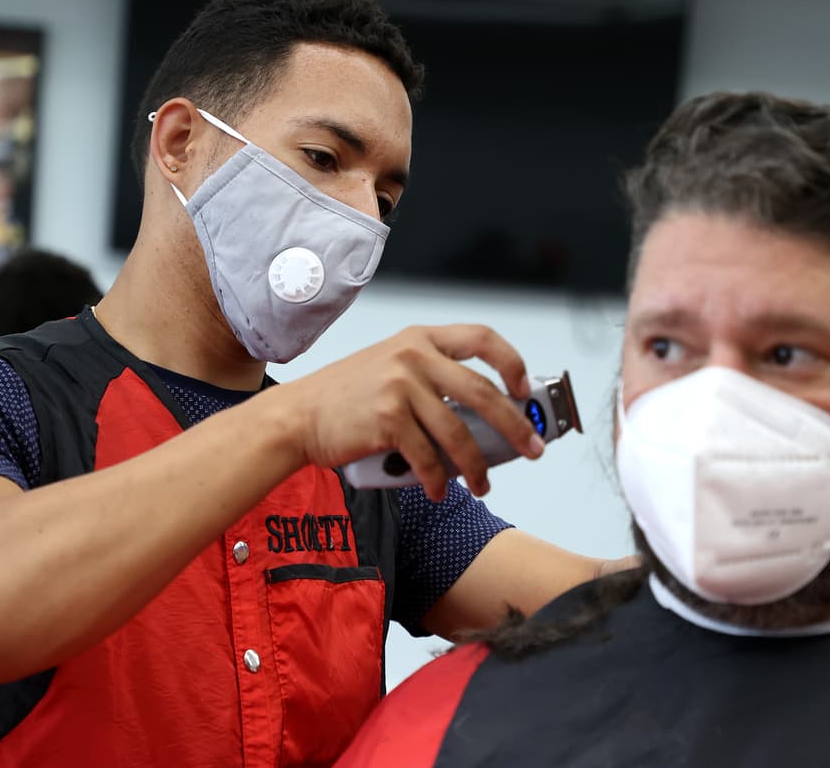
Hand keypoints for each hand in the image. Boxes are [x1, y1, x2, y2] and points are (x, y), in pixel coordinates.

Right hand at [275, 325, 544, 499]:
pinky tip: (438, 490)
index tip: (524, 390)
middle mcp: (413, 356)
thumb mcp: (391, 366)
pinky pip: (427, 458)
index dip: (512, 363)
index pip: (482, 338)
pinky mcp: (387, 419)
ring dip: (477, 466)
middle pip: (482, 392)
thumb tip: (486, 414)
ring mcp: (400, 386)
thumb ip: (433, 377)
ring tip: (483, 485)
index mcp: (420, 339)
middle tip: (532, 449)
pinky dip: (437, 480)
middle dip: (514, 426)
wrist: (298, 415)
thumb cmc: (348, 397)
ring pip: (458, 433)